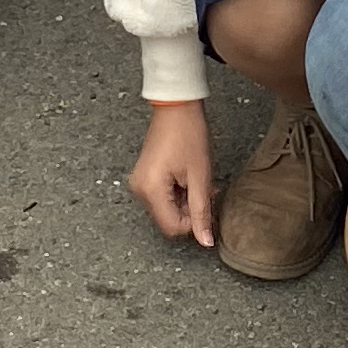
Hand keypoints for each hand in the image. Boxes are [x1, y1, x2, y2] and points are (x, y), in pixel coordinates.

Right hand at [128, 98, 217, 246]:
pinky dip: (179, 191)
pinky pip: (163, 195)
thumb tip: (205, 241)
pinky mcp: (145, 175)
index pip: (172, 227)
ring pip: (167, 208)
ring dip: (186, 200)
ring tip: (198, 179)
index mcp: (151, 190)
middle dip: (190, 209)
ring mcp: (140, 182)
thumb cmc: (188, 134)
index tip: (207, 204)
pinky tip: (189, 175)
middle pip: (169, 218)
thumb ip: (201, 211)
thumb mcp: (200, 175)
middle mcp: (140, 189)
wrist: (177, 106)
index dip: (193, 222)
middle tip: (206, 189)